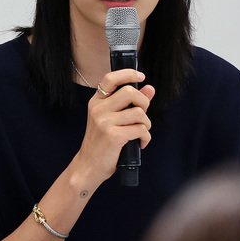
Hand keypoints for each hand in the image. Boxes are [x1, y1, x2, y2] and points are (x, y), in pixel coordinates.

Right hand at [74, 69, 153, 183]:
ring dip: (146, 124)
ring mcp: (104, 122)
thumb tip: (150, 89)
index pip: (111, 79)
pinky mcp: (113, 136)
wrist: (89, 166)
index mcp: (96, 102)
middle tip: (142, 115)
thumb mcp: (112, 120)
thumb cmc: (102, 143)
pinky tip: (140, 143)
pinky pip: (140, 129)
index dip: (128, 74)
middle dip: (144, 103)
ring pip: (139, 112)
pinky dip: (145, 137)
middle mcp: (98, 109)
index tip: (141, 76)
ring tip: (141, 133)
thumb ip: (131, 104)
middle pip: (130, 92)